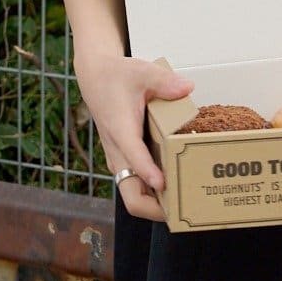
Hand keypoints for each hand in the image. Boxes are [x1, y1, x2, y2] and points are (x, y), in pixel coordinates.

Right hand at [75, 49, 193, 224]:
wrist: (95, 79)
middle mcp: (118, 153)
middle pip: (132, 196)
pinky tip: (176, 189)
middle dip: (157, 208)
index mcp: (121, 131)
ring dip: (157, 205)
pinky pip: (137, 187)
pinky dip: (154, 195)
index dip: (148, 173)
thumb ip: (165, 81)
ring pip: (134, 196)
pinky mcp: (124, 161)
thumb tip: (187, 88)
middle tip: (184, 209)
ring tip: (185, 204)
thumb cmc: (117, 77)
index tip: (164, 184)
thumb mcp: (142, 72)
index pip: (133, 158)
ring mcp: (120, 161)